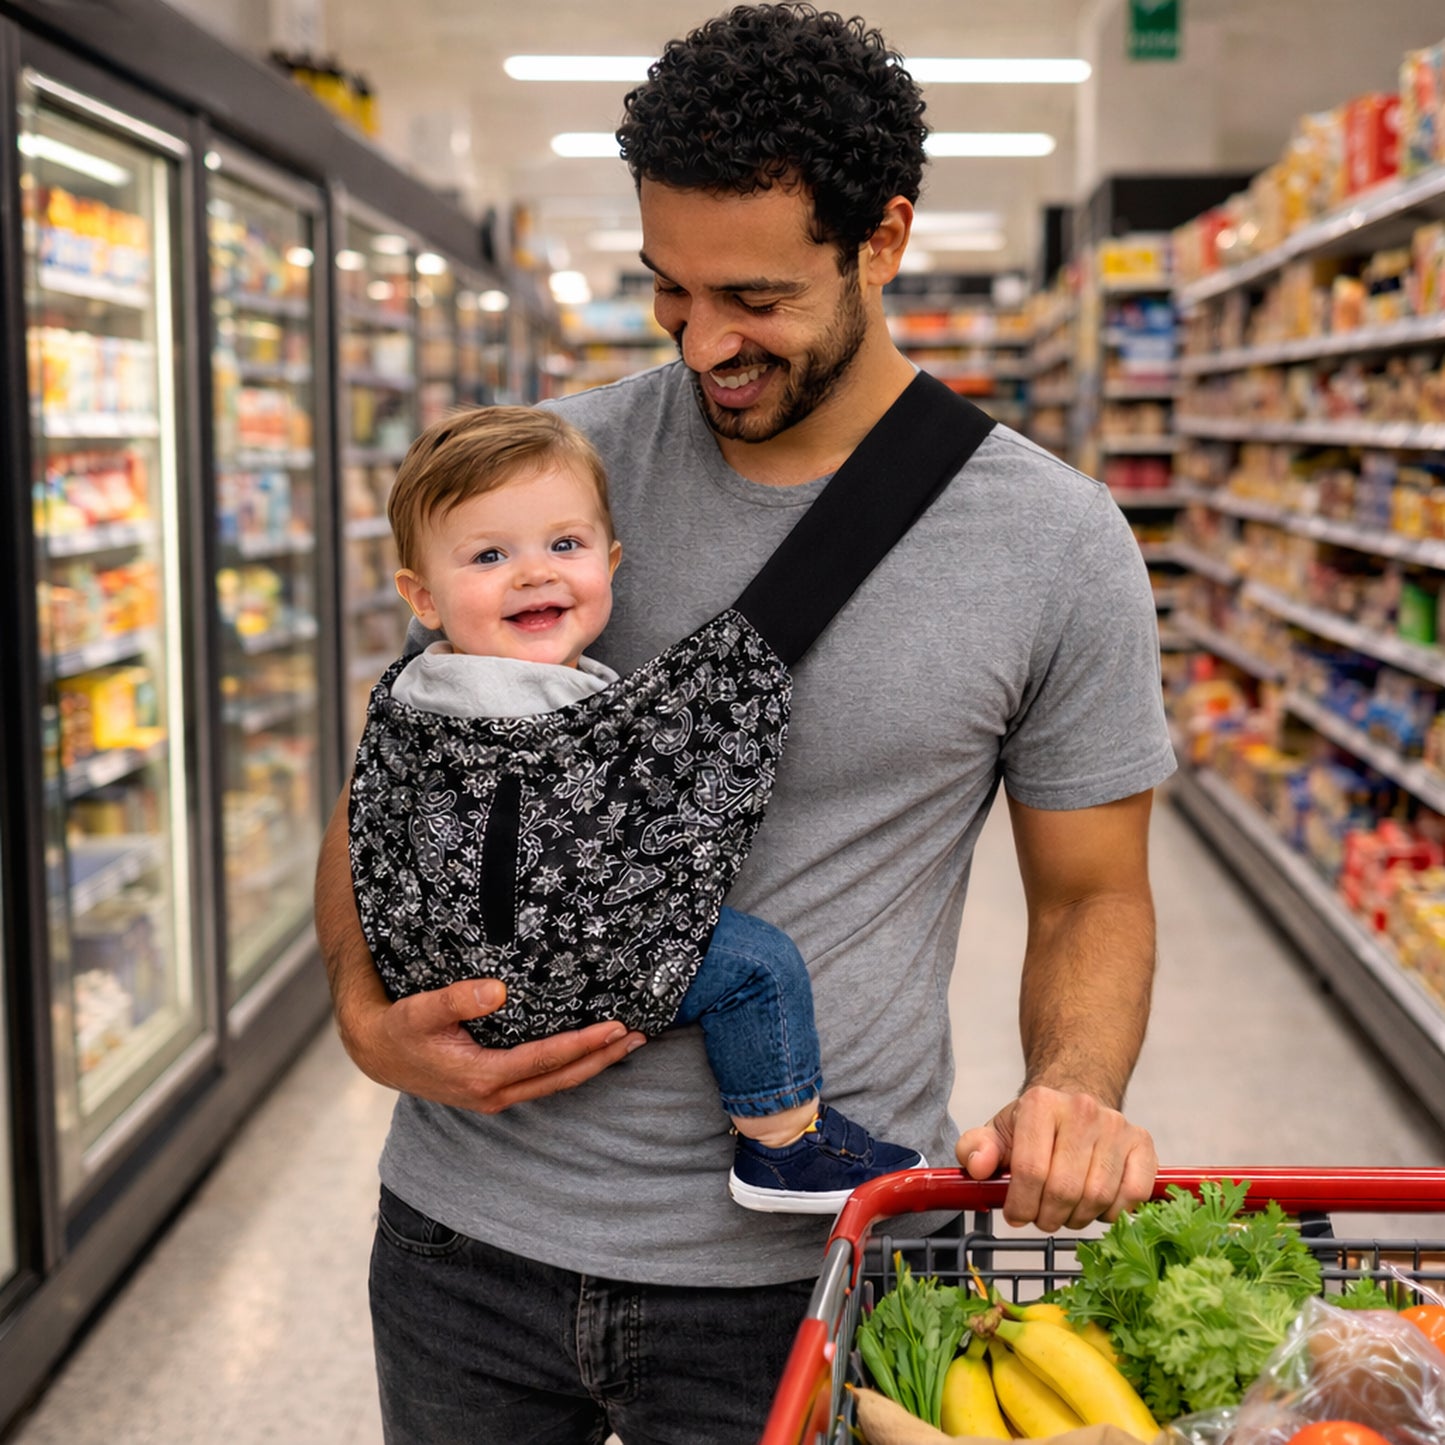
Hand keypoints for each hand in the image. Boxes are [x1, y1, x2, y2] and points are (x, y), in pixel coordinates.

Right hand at [337, 975, 646, 1113]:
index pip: (546, 1059)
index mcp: (481, 1076)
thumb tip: (498, 990)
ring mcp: (496, 1096)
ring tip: (627, 1044)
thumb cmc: (399, 1028)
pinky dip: (571, 1066)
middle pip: (562, 1077)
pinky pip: (543, 1080)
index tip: (615, 1028)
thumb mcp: (420, 1010)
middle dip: (602, 1058)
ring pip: (556, 1083)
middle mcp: (494, 1094)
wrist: (378, 1053)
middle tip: (639, 1036)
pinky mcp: (495, 1090)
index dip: (583, 1044)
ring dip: (593, 1065)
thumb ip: (456, 1000)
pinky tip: (590, 1051)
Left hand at [955, 1084, 1156, 1231]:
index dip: (1020, 1205)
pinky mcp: (1143, 1143)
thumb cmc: (1034, 1126)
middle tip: (1041, 1217)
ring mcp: (1117, 1126)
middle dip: (1047, 1216)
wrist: (1075, 1101)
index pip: (1030, 1171)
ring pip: (1098, 1197)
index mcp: (1040, 1103)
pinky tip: (1095, 1205)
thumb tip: (978, 1167)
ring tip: (1065, 1210)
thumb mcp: (998, 1132)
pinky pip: (1132, 1196)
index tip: (1015, 1215)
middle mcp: (1082, 1109)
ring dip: (1077, 1217)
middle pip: (1064, 1189)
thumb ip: (975, 1149)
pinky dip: (1112, 1213)